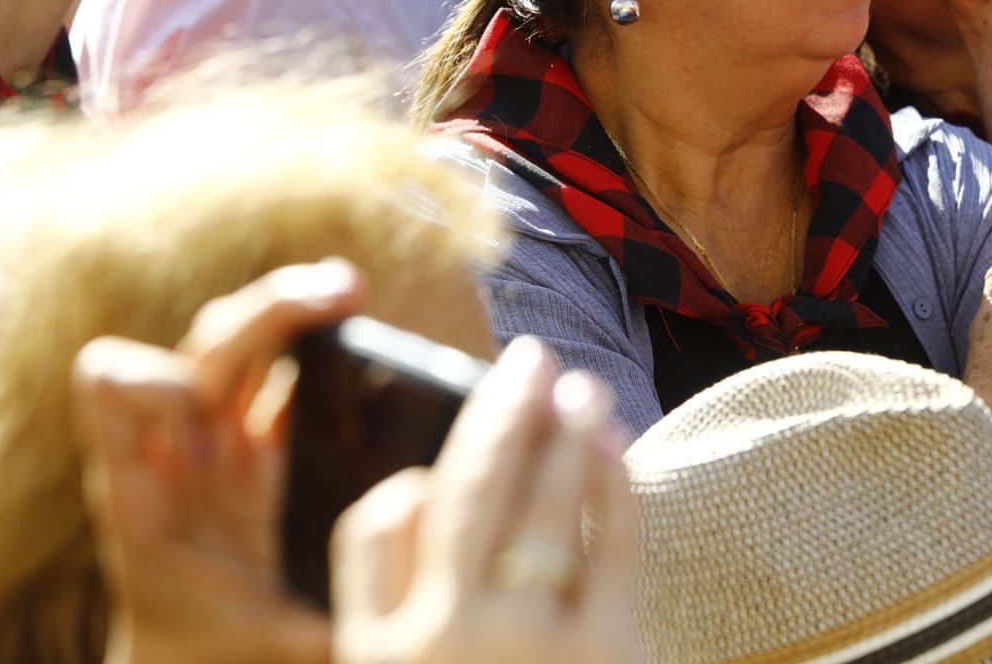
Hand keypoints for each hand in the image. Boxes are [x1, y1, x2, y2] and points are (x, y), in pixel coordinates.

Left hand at [73, 260, 366, 663]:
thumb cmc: (222, 658)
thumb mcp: (270, 643)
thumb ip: (328, 614)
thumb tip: (398, 590)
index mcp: (147, 493)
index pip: (113, 389)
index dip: (156, 386)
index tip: (206, 426)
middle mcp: (178, 449)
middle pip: (205, 339)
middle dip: (269, 309)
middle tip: (344, 295)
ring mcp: (219, 437)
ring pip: (241, 334)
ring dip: (290, 307)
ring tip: (351, 293)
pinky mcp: (261, 441)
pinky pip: (279, 367)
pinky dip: (311, 343)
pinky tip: (357, 333)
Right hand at [332, 338, 641, 663]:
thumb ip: (409, 619)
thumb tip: (428, 498)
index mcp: (375, 656)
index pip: (376, 530)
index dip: (408, 483)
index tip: (438, 466)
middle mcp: (441, 637)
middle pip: (467, 492)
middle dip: (502, 411)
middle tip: (532, 357)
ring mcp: (524, 641)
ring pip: (542, 504)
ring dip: (567, 430)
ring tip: (585, 387)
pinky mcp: (606, 652)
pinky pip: (614, 544)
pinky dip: (615, 484)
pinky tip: (613, 448)